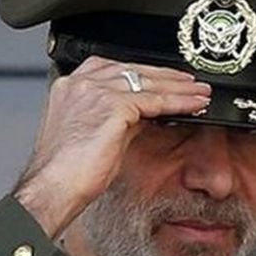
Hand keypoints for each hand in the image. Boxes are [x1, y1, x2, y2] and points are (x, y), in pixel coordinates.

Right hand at [13, 56, 211, 237]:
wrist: (55, 187)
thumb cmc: (67, 171)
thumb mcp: (95, 134)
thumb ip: (118, 117)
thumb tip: (145, 113)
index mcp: (71, 86)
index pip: (115, 68)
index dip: (146, 73)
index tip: (166, 78)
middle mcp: (82, 82)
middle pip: (134, 70)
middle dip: (166, 77)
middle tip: (191, 83)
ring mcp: (96, 90)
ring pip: (147, 83)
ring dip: (178, 89)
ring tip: (200, 93)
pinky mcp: (113, 105)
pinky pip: (154, 100)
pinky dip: (177, 102)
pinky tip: (192, 105)